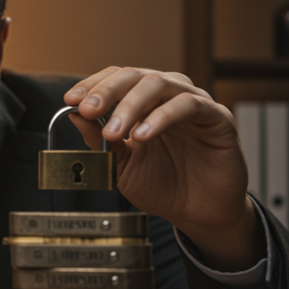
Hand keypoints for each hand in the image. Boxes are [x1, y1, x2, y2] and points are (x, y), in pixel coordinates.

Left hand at [64, 67, 263, 271]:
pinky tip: (144, 135)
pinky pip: (189, 105)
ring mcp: (194, 102)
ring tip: (115, 131)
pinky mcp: (217, 117)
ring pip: (160, 84)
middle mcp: (167, 96)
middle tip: (89, 109)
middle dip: (107, 91)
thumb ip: (99, 139)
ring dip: (132, 105)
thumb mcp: (120, 164)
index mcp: (143, 102)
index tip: (71, 99)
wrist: (196, 212)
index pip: (116, 79)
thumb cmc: (161, 185)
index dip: (93, 85)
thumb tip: (73, 114)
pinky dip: (162, 117)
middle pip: (135, 76)